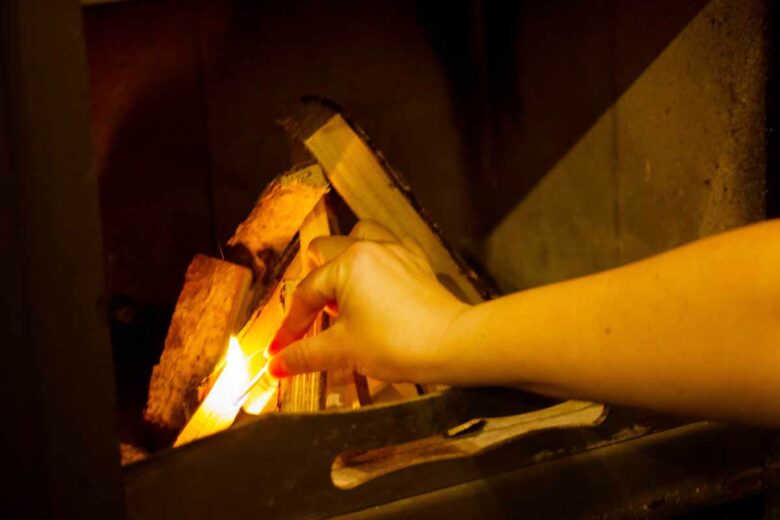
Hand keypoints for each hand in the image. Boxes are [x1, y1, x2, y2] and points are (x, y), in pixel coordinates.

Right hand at [268, 220, 469, 383]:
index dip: (291, 326)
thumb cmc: (396, 345)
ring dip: (343, 258)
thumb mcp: (343, 351)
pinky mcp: (417, 261)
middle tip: (313, 319)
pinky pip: (389, 246)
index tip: (279, 350)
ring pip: (359, 236)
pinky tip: (376, 283)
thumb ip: (305, 355)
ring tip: (343, 292)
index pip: (307, 292)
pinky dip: (376, 260)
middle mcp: (370, 246)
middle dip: (313, 285)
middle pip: (325, 251)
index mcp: (347, 263)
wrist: (452, 345)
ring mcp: (397, 250)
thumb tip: (275, 366)